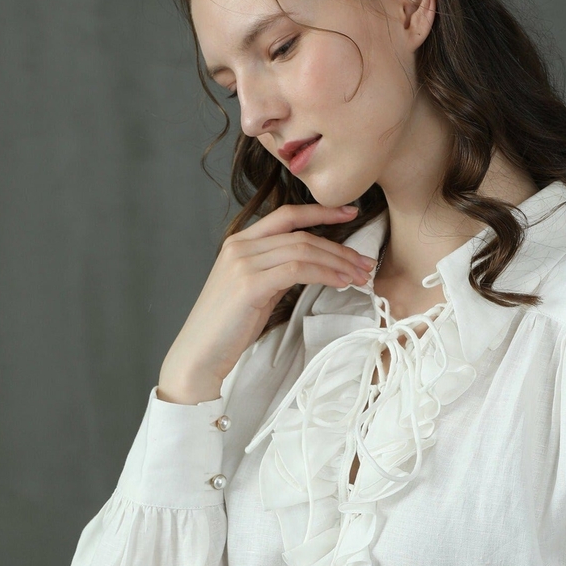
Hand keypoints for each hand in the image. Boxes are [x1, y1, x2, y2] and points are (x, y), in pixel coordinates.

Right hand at [157, 203, 375, 403]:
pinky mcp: (249, 284)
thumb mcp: (255, 289)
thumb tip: (313, 266)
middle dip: (340, 248)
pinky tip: (340, 284)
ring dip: (338, 263)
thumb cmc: (228, 327)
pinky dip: (324, 274)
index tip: (350, 212)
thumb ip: (276, 271)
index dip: (321, 212)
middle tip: (365, 264)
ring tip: (359, 277)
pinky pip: (297, 270)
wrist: (199, 354)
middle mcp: (240, 245)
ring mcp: (243, 263)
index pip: (287, 215)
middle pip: (302, 235)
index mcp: (240, 241)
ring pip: (303, 250)